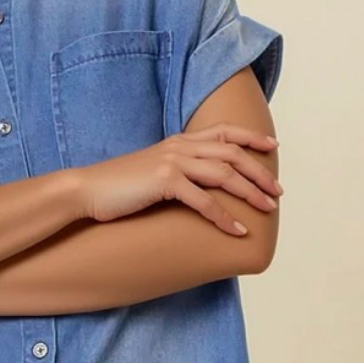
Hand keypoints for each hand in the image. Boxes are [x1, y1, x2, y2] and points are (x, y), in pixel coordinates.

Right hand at [72, 124, 281, 235]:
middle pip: (232, 153)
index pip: (224, 132)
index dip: (251, 137)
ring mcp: (172, 162)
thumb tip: (194, 185)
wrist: (86, 190)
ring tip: (267, 209)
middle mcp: (179, 147)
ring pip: (224, 174)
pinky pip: (204, 201)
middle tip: (277, 192)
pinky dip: (224, 217)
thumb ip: (175, 171)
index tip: (272, 146)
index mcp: (178, 141)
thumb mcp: (151, 172)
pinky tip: (237, 229)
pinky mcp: (164, 182)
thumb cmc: (117, 187)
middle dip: (259, 172)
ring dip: (250, 192)